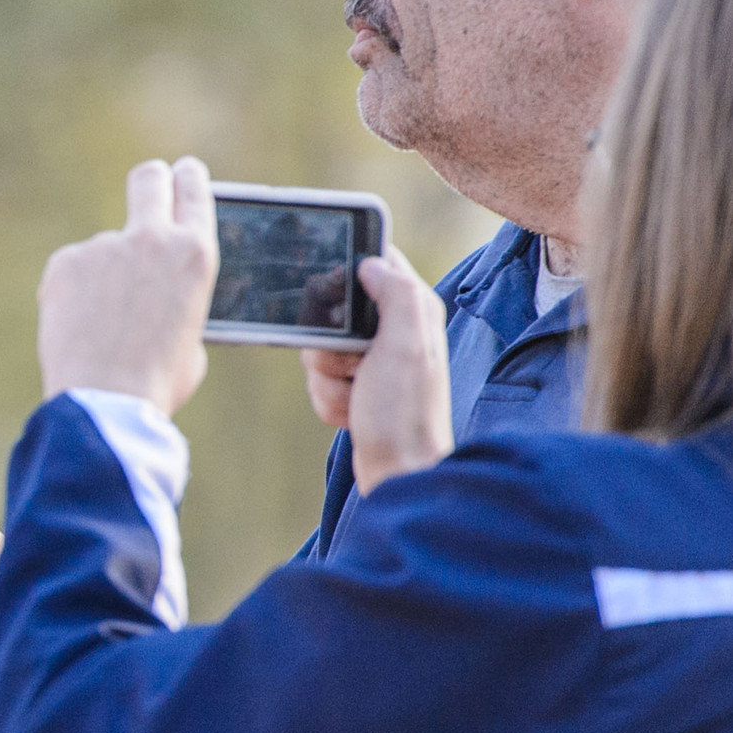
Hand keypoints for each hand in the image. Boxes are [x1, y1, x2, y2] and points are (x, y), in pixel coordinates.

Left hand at [37, 157, 218, 414]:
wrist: (105, 400)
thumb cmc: (156, 380)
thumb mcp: (191, 336)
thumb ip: (179, 298)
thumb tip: (161, 292)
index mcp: (195, 254)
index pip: (194, 190)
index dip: (187, 178)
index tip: (183, 173)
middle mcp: (152, 238)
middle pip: (149, 179)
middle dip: (151, 180)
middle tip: (148, 187)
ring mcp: (104, 247)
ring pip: (103, 250)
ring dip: (103, 276)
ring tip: (102, 329)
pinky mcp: (64, 262)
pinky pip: (71, 272)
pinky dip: (73, 294)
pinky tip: (76, 330)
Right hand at [343, 247, 452, 491]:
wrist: (399, 470)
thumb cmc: (406, 413)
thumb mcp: (406, 344)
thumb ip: (396, 293)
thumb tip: (370, 262)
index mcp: (412, 309)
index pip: (373, 262)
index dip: (345, 274)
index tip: (335, 304)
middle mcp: (395, 330)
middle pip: (331, 313)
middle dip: (328, 346)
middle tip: (353, 366)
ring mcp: (374, 360)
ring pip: (319, 350)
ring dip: (327, 380)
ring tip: (356, 396)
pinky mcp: (357, 386)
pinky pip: (320, 380)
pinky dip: (328, 399)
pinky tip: (353, 413)